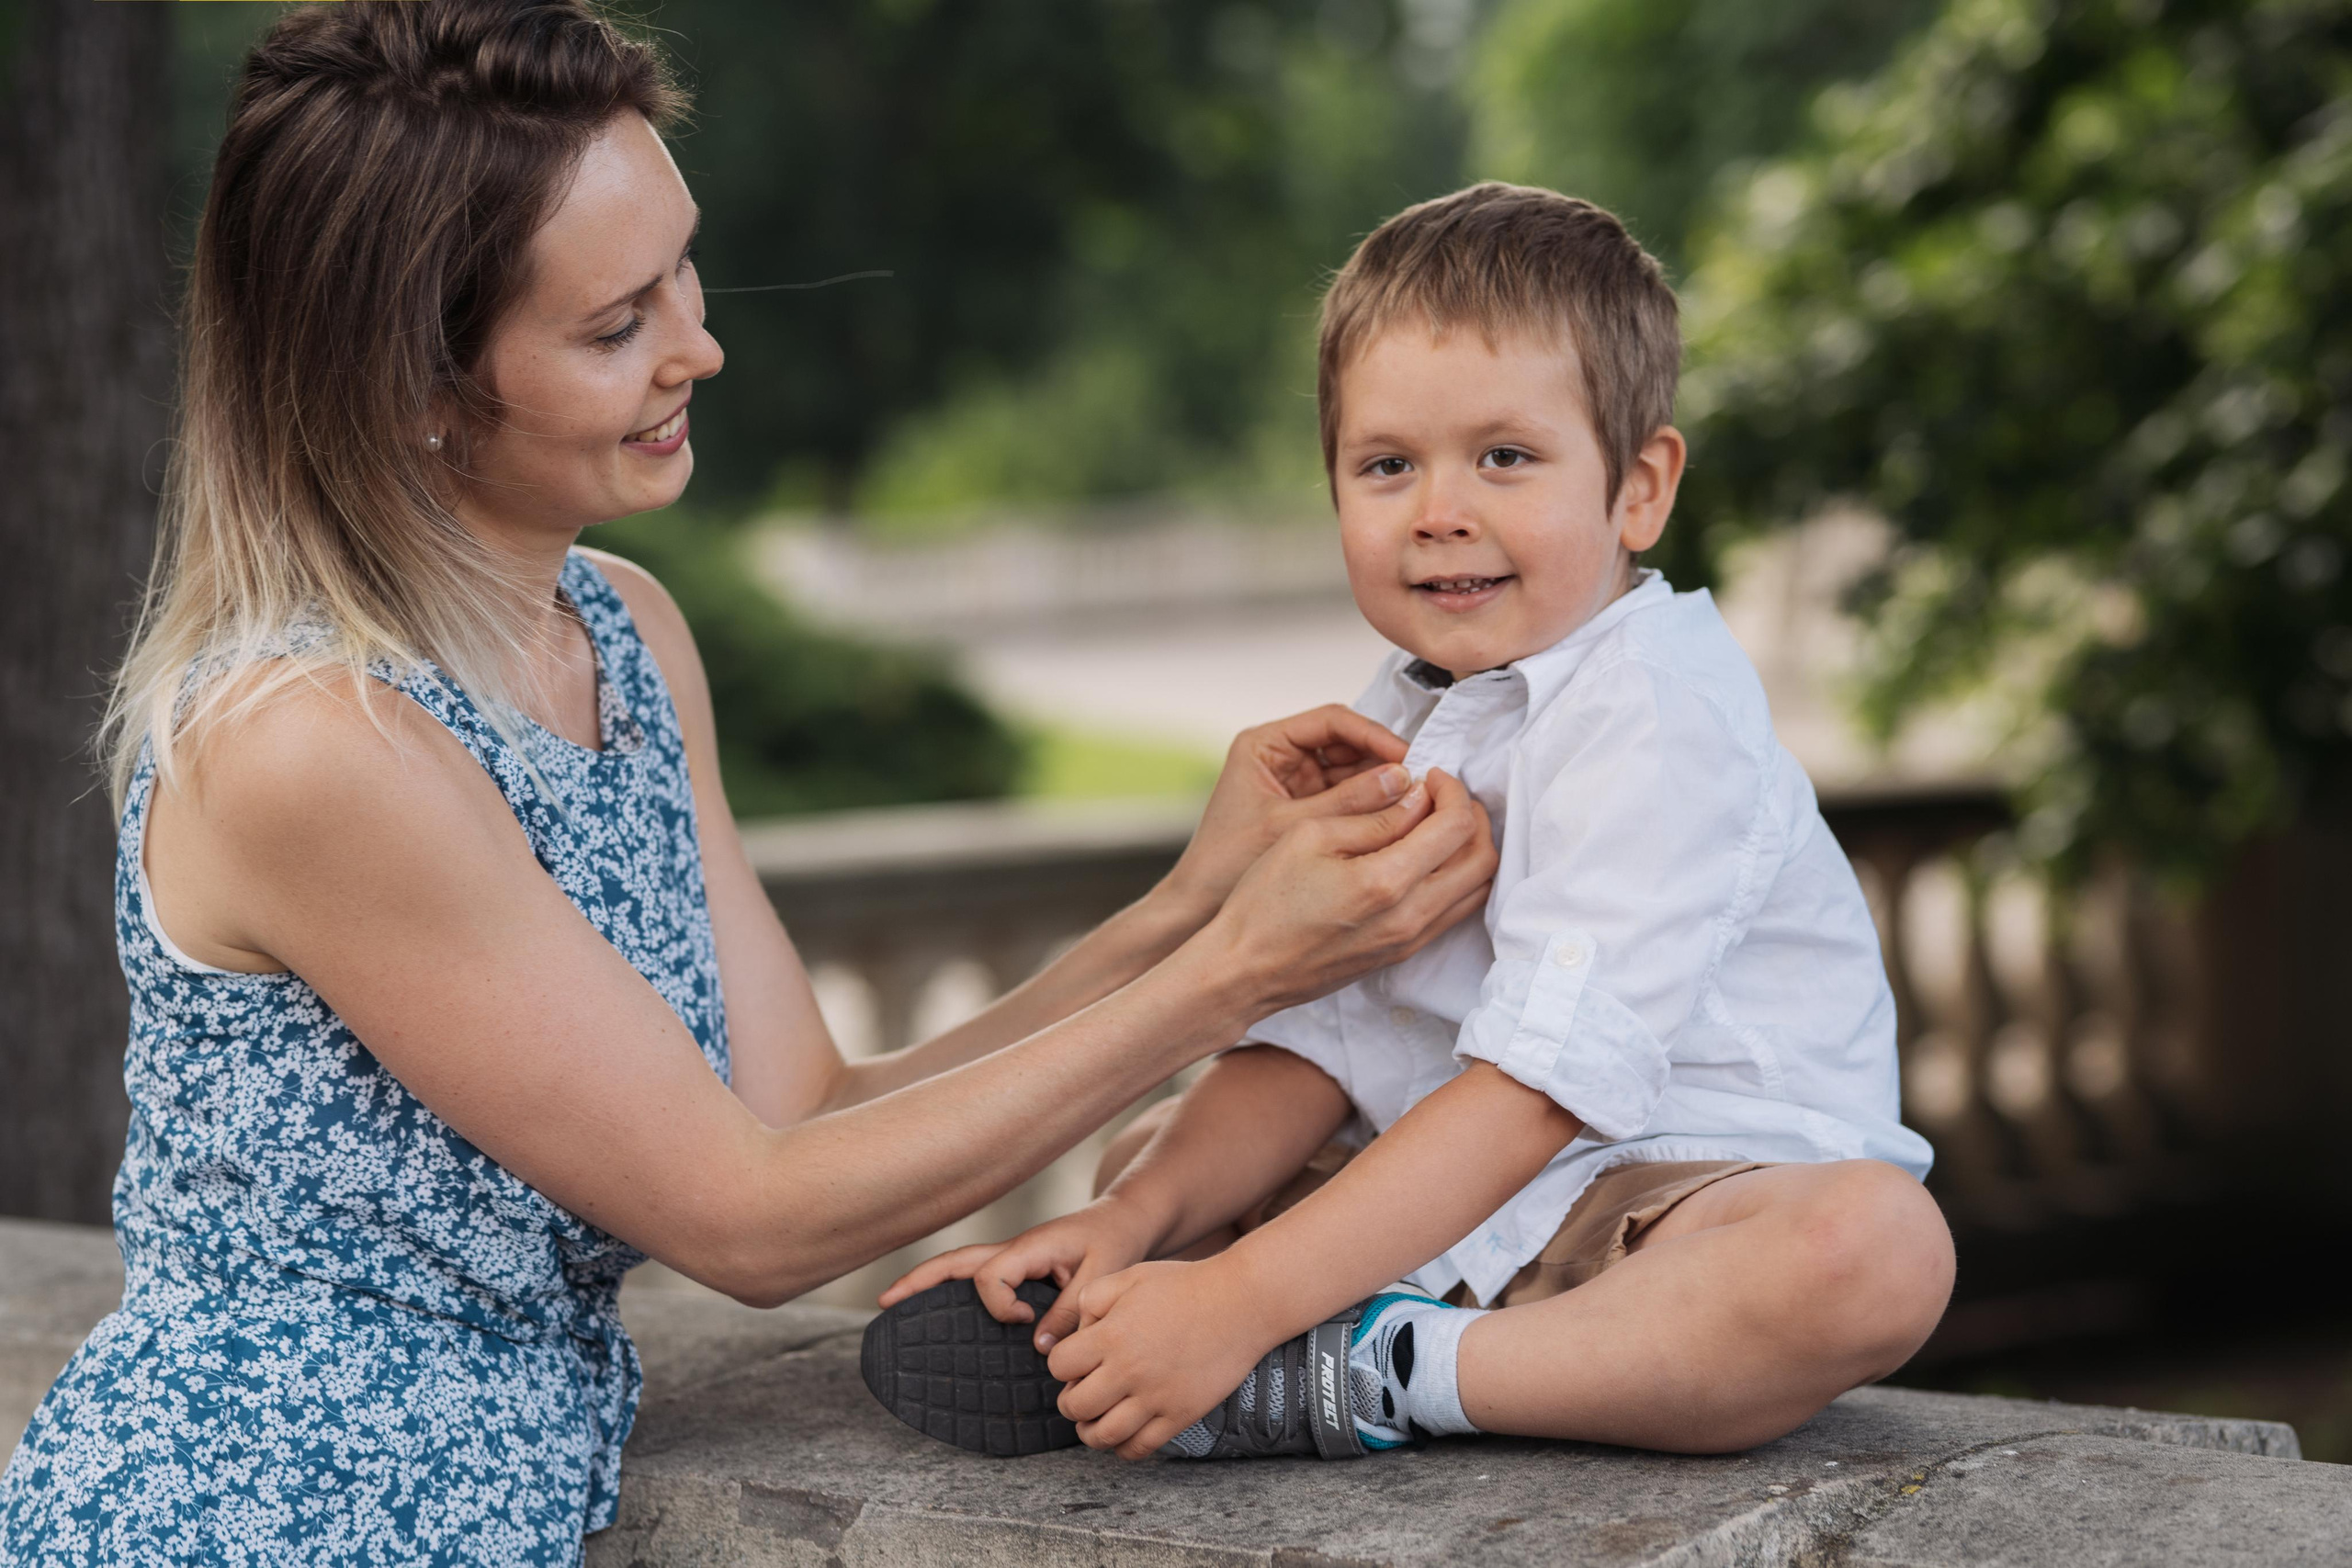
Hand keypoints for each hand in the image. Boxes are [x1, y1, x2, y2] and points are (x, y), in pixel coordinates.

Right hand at [877, 1197, 1163, 1351]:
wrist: (1125, 1219)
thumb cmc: (1115, 1242)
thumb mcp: (1101, 1276)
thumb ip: (1071, 1310)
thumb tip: (1038, 1346)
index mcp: (1030, 1247)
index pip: (991, 1276)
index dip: (1000, 1306)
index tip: (1027, 1323)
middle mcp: (1014, 1249)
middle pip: (955, 1260)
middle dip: (919, 1279)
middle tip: (883, 1301)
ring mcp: (1012, 1257)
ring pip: (960, 1265)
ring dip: (926, 1280)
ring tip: (891, 1302)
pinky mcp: (1019, 1266)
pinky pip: (978, 1276)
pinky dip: (951, 1286)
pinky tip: (936, 1306)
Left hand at [1047, 1258, 1275, 1459]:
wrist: (1241, 1302)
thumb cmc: (1185, 1285)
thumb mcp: (1130, 1276)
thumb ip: (1091, 1299)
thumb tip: (1075, 1334)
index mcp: (1112, 1335)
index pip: (1059, 1366)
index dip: (1062, 1364)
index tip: (1075, 1361)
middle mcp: (1129, 1371)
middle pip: (1075, 1407)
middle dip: (1070, 1402)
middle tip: (1082, 1392)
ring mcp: (1156, 1398)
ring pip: (1102, 1436)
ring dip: (1090, 1431)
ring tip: (1095, 1420)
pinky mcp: (1180, 1415)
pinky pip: (1140, 1448)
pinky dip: (1123, 1448)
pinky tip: (1123, 1433)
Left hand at [1158, 707, 1413, 925]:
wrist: (1198, 908)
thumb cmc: (1226, 863)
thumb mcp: (1290, 828)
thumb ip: (1347, 802)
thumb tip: (1403, 779)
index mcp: (1266, 745)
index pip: (1333, 721)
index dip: (1375, 735)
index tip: (1408, 757)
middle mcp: (1284, 757)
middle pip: (1349, 745)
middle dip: (1385, 763)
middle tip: (1423, 783)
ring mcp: (1298, 785)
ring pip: (1355, 773)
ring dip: (1384, 787)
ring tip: (1417, 805)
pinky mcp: (1309, 811)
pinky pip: (1351, 800)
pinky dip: (1373, 810)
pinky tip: (1399, 823)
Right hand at [1210, 767, 1496, 1015]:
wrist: (1244, 972)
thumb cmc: (1264, 902)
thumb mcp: (1308, 837)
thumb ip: (1371, 816)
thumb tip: (1415, 798)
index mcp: (1386, 881)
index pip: (1456, 825)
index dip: (1451, 790)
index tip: (1430, 775)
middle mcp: (1410, 916)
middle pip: (1482, 858)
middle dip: (1471, 816)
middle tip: (1440, 795)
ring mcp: (1410, 940)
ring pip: (1477, 889)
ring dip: (1468, 848)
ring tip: (1434, 823)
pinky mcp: (1402, 953)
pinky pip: (1454, 911)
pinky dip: (1455, 877)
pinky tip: (1422, 858)